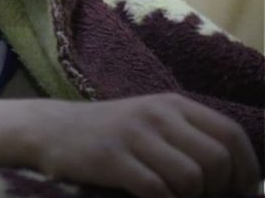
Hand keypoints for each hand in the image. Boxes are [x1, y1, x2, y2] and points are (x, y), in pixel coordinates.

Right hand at [31, 93, 259, 197]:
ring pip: (191, 178)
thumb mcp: (151, 123)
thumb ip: (189, 139)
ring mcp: (133, 135)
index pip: (231, 135)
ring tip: (171, 196)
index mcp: (173, 104)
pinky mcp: (111, 158)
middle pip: (216, 160)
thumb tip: (238, 179)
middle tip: (198, 197)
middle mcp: (156, 114)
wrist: (49, 130)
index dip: (245, 170)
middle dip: (216, 189)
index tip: (238, 191)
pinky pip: (157, 190)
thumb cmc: (109, 134)